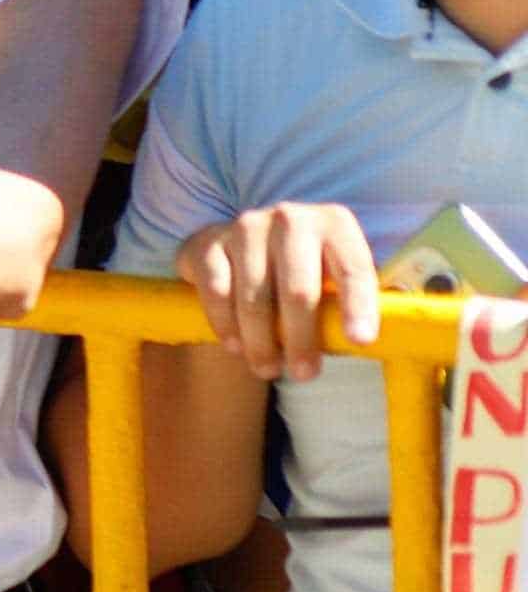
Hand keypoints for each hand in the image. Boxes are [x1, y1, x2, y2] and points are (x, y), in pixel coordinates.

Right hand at [174, 200, 381, 382]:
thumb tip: (384, 334)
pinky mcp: (207, 242)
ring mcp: (245, 226)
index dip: (358, 306)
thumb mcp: (337, 276)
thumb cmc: (306, 273)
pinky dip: (225, 324)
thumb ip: (360, 300)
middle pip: (298, 288)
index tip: (360, 341)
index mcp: (335, 224)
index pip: (353, 269)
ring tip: (267, 368)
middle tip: (304, 374)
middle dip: (301, 337)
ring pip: (254, 296)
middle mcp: (291, 217)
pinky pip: (216, 291)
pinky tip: (234, 346)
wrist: (243, 249)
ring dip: (261, 341)